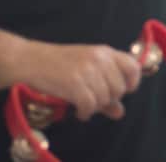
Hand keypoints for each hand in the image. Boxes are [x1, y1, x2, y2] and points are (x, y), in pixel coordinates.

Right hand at [18, 42, 141, 120]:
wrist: (31, 60)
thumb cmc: (59, 65)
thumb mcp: (86, 70)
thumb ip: (106, 90)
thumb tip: (120, 112)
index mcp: (105, 51)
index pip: (134, 66)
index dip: (131, 83)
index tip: (121, 91)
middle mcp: (99, 59)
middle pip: (119, 88)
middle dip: (109, 99)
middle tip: (94, 100)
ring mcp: (87, 70)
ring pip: (105, 99)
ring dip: (95, 107)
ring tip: (83, 104)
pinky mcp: (74, 83)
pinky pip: (90, 106)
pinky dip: (85, 113)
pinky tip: (79, 111)